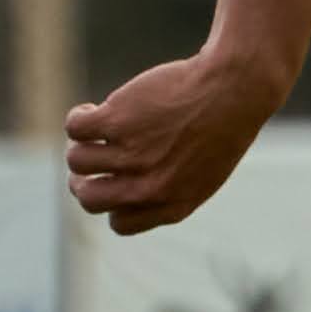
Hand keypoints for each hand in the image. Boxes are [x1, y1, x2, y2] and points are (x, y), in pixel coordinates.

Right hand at [66, 42, 285, 233]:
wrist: (234, 88)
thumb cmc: (224, 127)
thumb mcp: (205, 173)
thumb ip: (169, 192)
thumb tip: (128, 196)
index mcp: (172, 205)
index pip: (120, 223)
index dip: (114, 202)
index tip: (117, 180)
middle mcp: (149, 187)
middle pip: (89, 199)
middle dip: (83, 181)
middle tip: (94, 159)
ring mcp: (131, 155)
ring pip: (77, 160)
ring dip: (82, 144)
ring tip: (99, 128)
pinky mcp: (117, 121)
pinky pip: (75, 128)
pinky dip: (79, 118)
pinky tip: (93, 109)